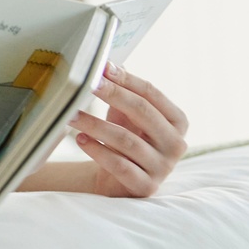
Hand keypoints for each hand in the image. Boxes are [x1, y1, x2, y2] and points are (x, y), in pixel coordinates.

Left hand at [70, 62, 187, 196]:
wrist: (117, 180)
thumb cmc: (124, 139)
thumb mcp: (125, 115)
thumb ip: (122, 91)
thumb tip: (108, 62)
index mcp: (177, 121)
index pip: (152, 94)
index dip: (127, 79)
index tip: (102, 68)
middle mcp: (176, 144)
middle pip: (142, 112)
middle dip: (112, 94)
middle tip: (86, 85)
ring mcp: (163, 167)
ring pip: (126, 139)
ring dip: (94, 124)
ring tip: (71, 115)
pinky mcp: (145, 186)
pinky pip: (119, 165)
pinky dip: (97, 150)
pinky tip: (80, 139)